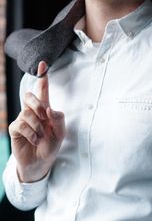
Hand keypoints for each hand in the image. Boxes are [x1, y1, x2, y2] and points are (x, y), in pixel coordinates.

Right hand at [9, 61, 64, 181]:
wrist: (40, 163)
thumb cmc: (50, 145)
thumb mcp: (61, 133)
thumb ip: (58, 119)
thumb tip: (49, 108)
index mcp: (45, 109)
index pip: (43, 90)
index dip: (42, 77)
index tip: (43, 64)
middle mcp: (32, 112)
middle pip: (30, 96)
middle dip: (38, 105)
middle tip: (44, 117)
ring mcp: (23, 119)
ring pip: (27, 112)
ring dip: (37, 125)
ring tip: (41, 136)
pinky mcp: (15, 129)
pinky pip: (21, 124)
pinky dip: (31, 133)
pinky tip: (35, 140)